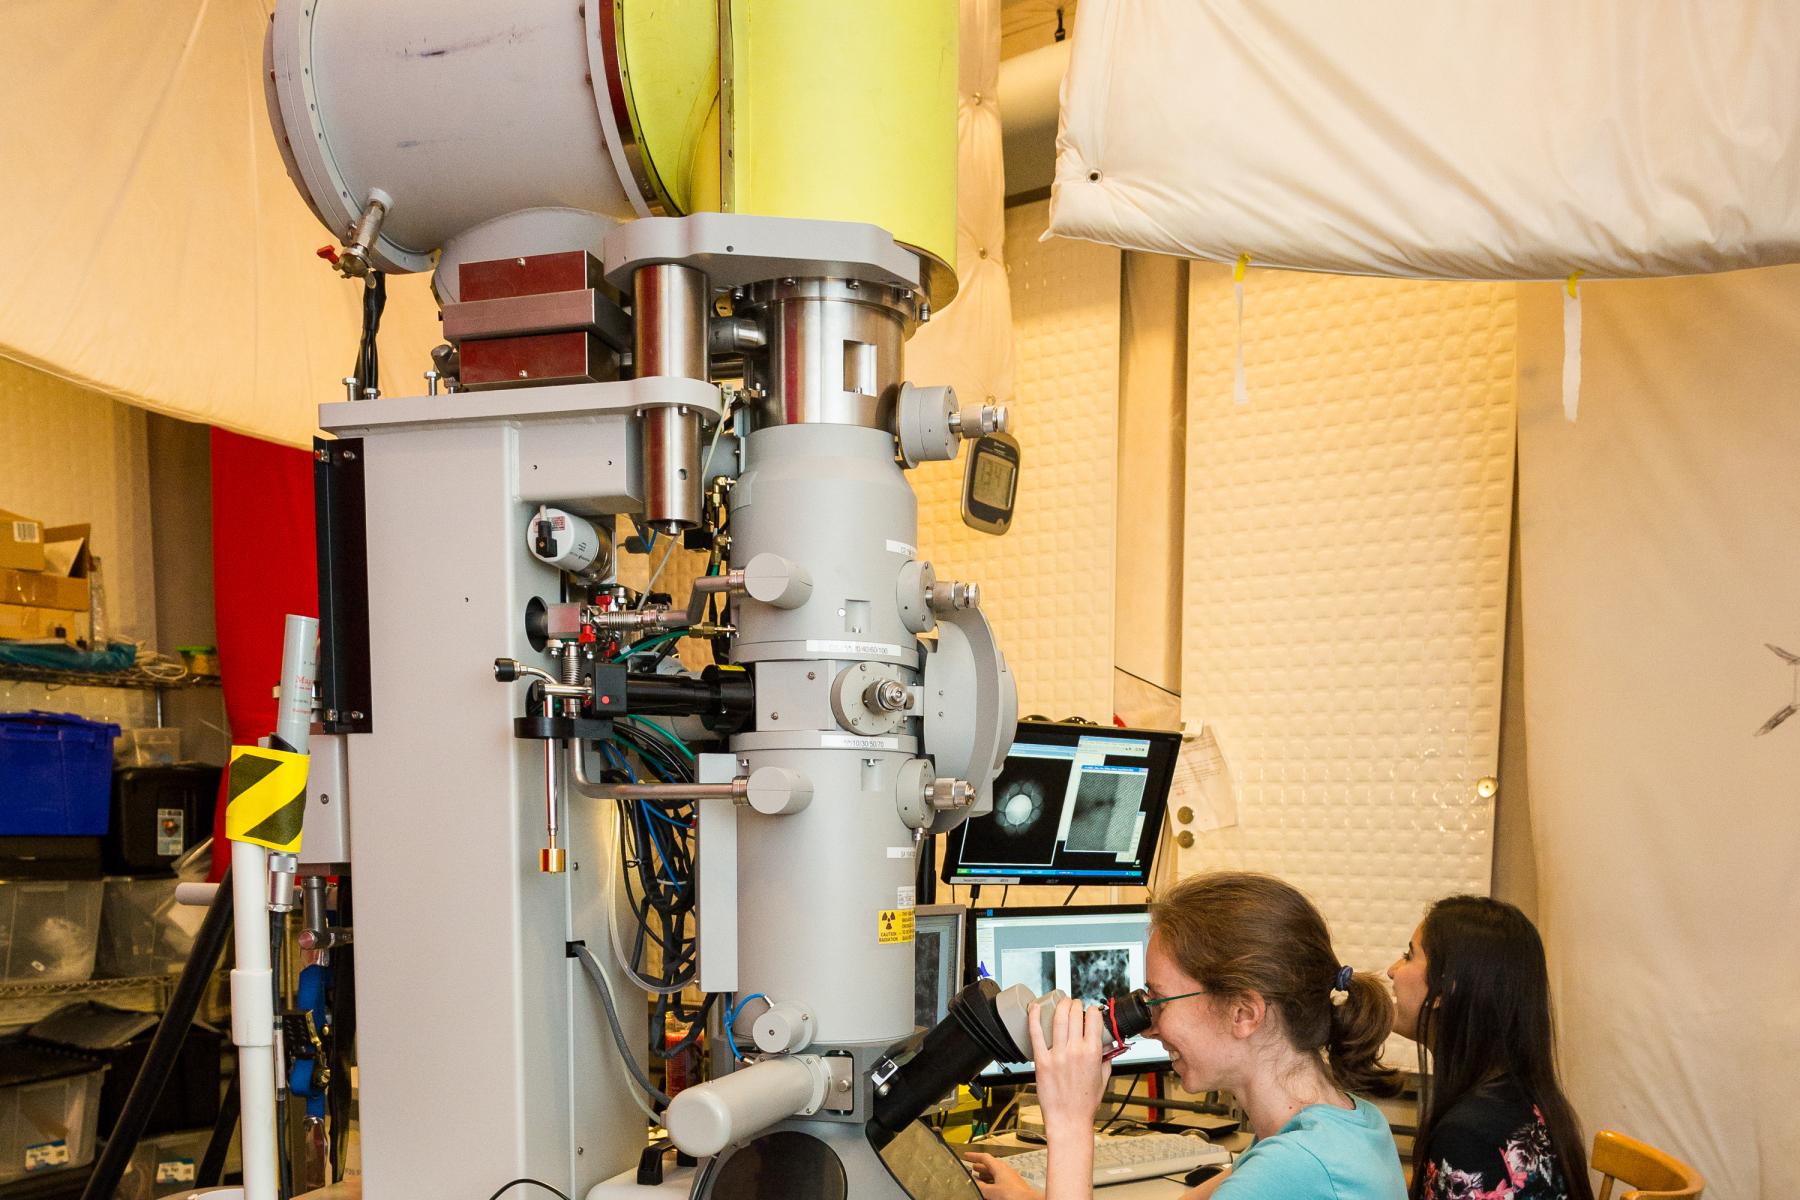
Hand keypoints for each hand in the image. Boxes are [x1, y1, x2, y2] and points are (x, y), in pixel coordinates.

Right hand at [963, 1152, 1042, 1199]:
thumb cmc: (1012, 1194)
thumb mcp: (992, 1191)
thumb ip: (981, 1187)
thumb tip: (974, 1183)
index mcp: (999, 1167)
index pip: (985, 1157)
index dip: (974, 1156)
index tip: (966, 1156)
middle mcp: (1005, 1170)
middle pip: (990, 1165)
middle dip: (980, 1166)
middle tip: (971, 1168)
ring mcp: (1011, 1178)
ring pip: (995, 1173)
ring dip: (986, 1175)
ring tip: (978, 1179)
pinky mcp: (1014, 1186)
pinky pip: (1000, 1180)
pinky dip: (992, 1182)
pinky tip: (989, 1189)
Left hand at [1027, 996, 1111, 1138]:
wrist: (1069, 1120)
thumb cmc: (1085, 1102)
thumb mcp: (1103, 1078)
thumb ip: (1105, 1057)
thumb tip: (1106, 1043)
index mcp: (1092, 1053)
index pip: (1093, 1019)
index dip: (1092, 1010)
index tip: (1090, 1011)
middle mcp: (1075, 1051)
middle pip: (1075, 1014)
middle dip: (1076, 1004)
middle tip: (1074, 1004)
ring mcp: (1057, 1055)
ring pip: (1058, 1019)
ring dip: (1060, 1005)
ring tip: (1061, 1001)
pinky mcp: (1042, 1060)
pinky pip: (1036, 1033)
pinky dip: (1034, 1017)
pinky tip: (1035, 1007)